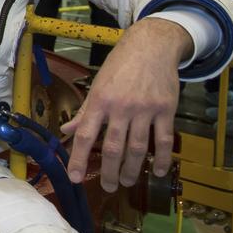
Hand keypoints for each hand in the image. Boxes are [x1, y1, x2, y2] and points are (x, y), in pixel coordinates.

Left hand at [62, 18, 187, 191]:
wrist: (151, 46)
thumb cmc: (120, 65)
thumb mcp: (97, 84)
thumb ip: (85, 111)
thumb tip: (67, 130)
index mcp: (99, 101)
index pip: (84, 135)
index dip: (77, 158)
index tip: (73, 178)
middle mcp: (120, 107)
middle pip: (112, 148)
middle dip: (108, 172)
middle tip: (108, 187)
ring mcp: (144, 109)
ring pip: (137, 148)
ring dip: (132, 170)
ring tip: (127, 182)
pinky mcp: (166, 110)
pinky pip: (163, 140)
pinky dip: (161, 159)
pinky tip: (157, 172)